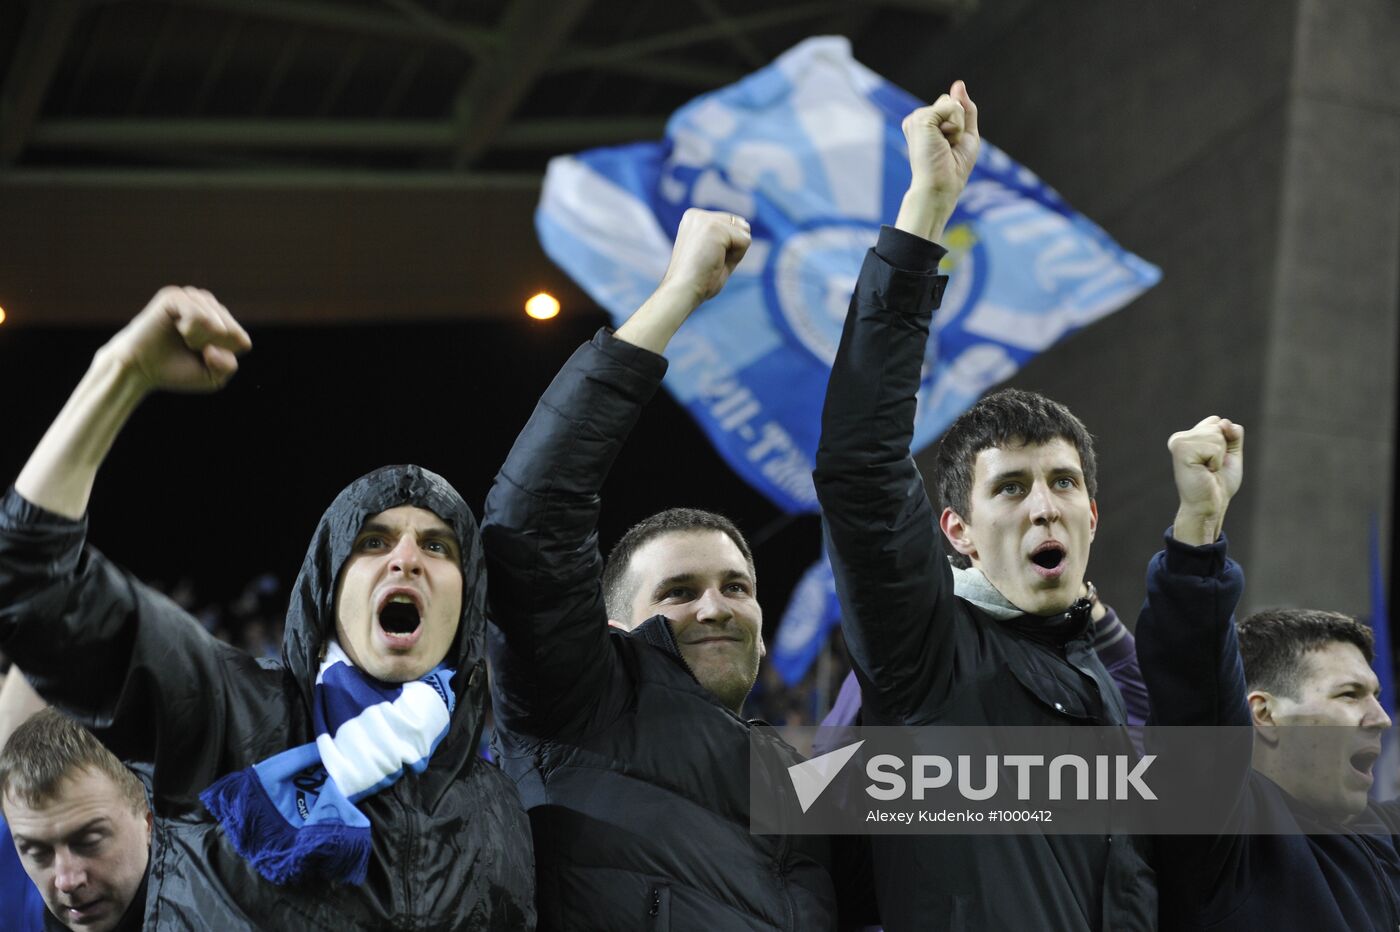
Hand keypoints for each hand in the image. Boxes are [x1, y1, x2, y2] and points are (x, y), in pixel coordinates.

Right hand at [104, 287, 251, 393]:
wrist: (139, 369)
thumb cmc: (176, 370)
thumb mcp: (213, 378)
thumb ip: (228, 366)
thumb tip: (216, 337)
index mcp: (222, 321)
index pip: (242, 341)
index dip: (222, 357)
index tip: (201, 357)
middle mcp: (209, 305)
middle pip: (232, 333)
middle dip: (212, 349)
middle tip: (189, 348)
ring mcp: (192, 297)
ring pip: (217, 324)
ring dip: (200, 340)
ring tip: (184, 339)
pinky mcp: (174, 296)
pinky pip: (200, 315)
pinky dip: (191, 331)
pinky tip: (178, 329)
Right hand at [655, 208, 750, 309]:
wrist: (682, 290)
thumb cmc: (698, 280)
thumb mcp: (712, 252)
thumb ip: (727, 238)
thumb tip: (747, 226)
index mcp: (694, 219)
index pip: (730, 226)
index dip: (727, 248)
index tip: (706, 260)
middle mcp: (697, 215)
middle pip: (739, 226)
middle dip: (732, 249)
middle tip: (710, 262)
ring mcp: (705, 219)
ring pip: (743, 232)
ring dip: (734, 253)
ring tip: (712, 262)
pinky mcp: (715, 227)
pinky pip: (745, 241)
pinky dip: (737, 257)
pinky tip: (716, 262)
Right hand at [896, 81, 979, 241]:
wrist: (940, 186)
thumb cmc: (953, 167)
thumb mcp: (965, 134)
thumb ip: (964, 109)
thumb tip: (958, 83)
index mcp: (925, 123)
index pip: (951, 105)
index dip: (960, 124)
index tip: (949, 147)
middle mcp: (917, 119)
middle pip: (950, 101)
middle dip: (959, 122)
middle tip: (948, 147)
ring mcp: (916, 119)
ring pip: (951, 103)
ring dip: (957, 126)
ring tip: (944, 146)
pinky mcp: (919, 120)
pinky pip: (951, 107)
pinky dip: (955, 126)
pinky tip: (942, 142)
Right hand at [1168, 416, 1243, 545]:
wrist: (1209, 506)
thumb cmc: (1218, 484)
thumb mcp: (1231, 453)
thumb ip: (1232, 433)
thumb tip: (1224, 422)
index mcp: (1188, 437)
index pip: (1218, 421)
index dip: (1225, 441)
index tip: (1213, 460)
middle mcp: (1180, 437)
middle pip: (1218, 425)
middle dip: (1223, 448)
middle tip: (1211, 467)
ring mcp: (1179, 442)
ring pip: (1217, 434)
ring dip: (1219, 457)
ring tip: (1207, 470)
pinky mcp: (1182, 451)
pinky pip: (1214, 447)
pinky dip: (1216, 462)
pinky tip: (1205, 472)